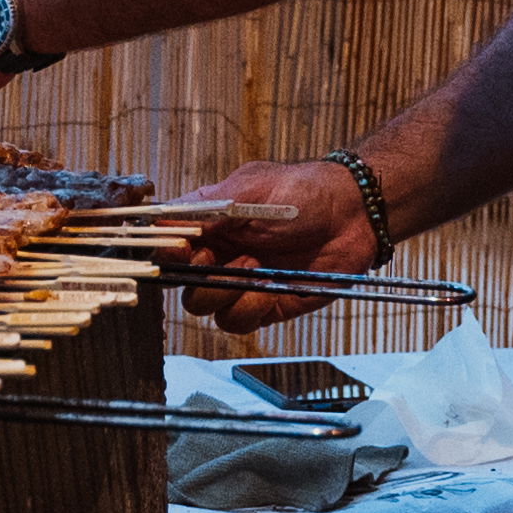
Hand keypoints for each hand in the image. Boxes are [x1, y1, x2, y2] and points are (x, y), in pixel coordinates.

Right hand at [173, 154, 385, 332]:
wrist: (352, 214)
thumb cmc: (302, 192)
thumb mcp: (247, 191)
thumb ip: (203, 210)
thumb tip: (160, 222)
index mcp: (208, 225)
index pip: (167, 246)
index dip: (165, 253)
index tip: (179, 250)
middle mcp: (219, 256)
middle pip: (179, 285)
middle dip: (196, 276)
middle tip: (219, 258)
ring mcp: (240, 283)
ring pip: (204, 308)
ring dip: (224, 291)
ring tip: (254, 265)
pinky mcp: (264, 305)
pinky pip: (237, 320)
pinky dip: (249, 307)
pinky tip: (270, 286)